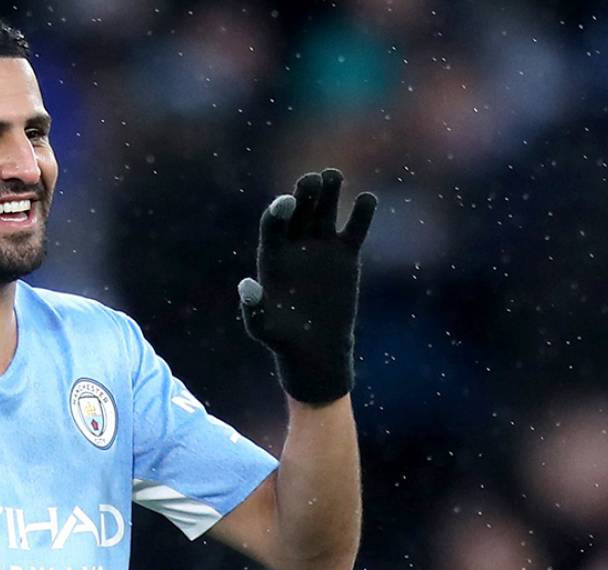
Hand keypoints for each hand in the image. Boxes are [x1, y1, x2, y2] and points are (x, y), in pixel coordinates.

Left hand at [238, 169, 376, 405]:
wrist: (316, 350)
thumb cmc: (284, 341)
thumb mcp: (264, 328)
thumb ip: (253, 307)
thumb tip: (245, 284)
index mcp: (272, 257)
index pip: (274, 225)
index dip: (279, 211)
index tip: (287, 202)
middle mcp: (295, 246)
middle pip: (300, 210)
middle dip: (305, 193)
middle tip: (313, 179)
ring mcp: (321, 247)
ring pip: (325, 210)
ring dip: (330, 191)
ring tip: (334, 176)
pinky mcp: (346, 254)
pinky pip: (355, 226)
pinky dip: (362, 212)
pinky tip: (366, 200)